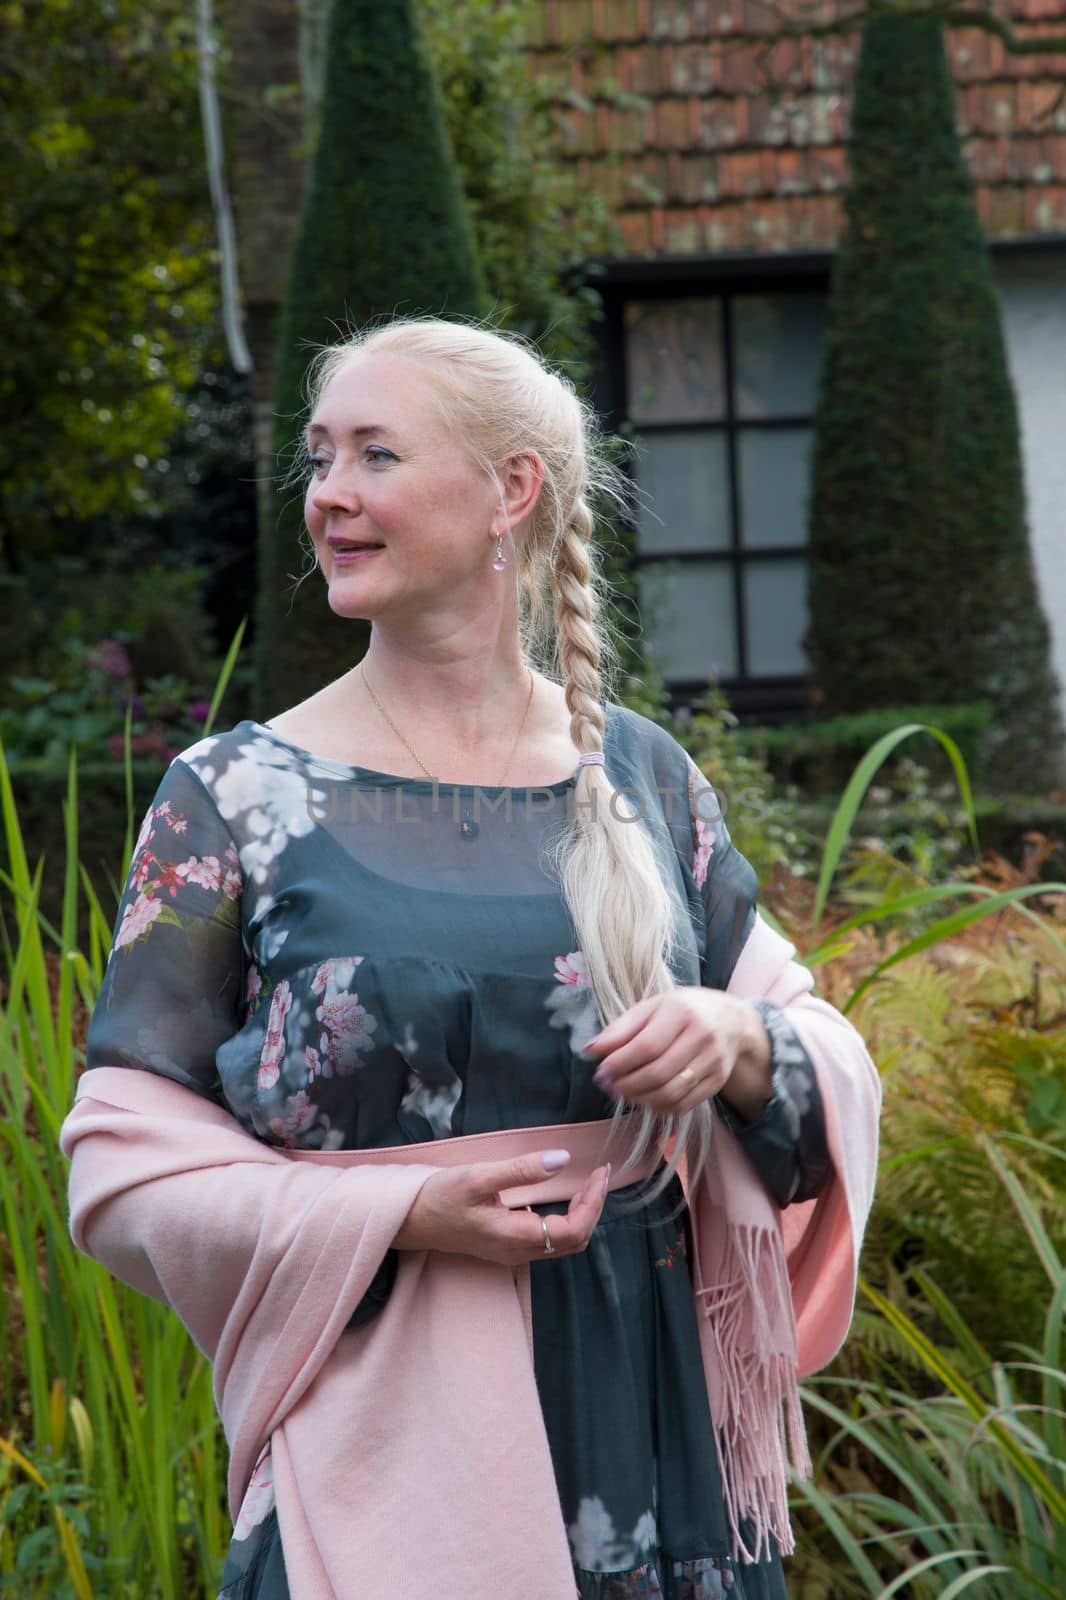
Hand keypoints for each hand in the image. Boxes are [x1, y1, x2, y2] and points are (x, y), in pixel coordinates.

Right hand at [392, 1151, 610, 1264]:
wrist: (410, 1221)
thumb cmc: (439, 1197)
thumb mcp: (478, 1176)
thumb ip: (521, 1170)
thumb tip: (563, 1160)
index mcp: (515, 1237)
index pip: (573, 1230)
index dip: (593, 1203)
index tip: (600, 1172)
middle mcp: (518, 1252)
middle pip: (574, 1240)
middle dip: (593, 1207)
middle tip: (599, 1174)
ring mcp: (512, 1253)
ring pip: (563, 1243)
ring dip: (582, 1214)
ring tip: (587, 1183)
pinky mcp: (506, 1247)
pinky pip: (548, 1240)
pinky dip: (565, 1219)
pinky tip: (562, 1196)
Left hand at [584, 989, 772, 1120]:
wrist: (733, 1020)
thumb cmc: (683, 1011)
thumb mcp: (652, 1007)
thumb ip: (621, 1028)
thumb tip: (590, 1050)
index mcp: (680, 1011)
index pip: (646, 1045)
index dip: (620, 1063)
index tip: (602, 1070)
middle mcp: (701, 1035)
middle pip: (658, 1072)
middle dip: (627, 1085)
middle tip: (611, 1085)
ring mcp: (713, 1061)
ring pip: (671, 1093)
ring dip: (641, 1099)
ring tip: (627, 1092)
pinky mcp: (718, 1081)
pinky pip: (684, 1104)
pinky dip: (660, 1107)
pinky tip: (648, 1098)